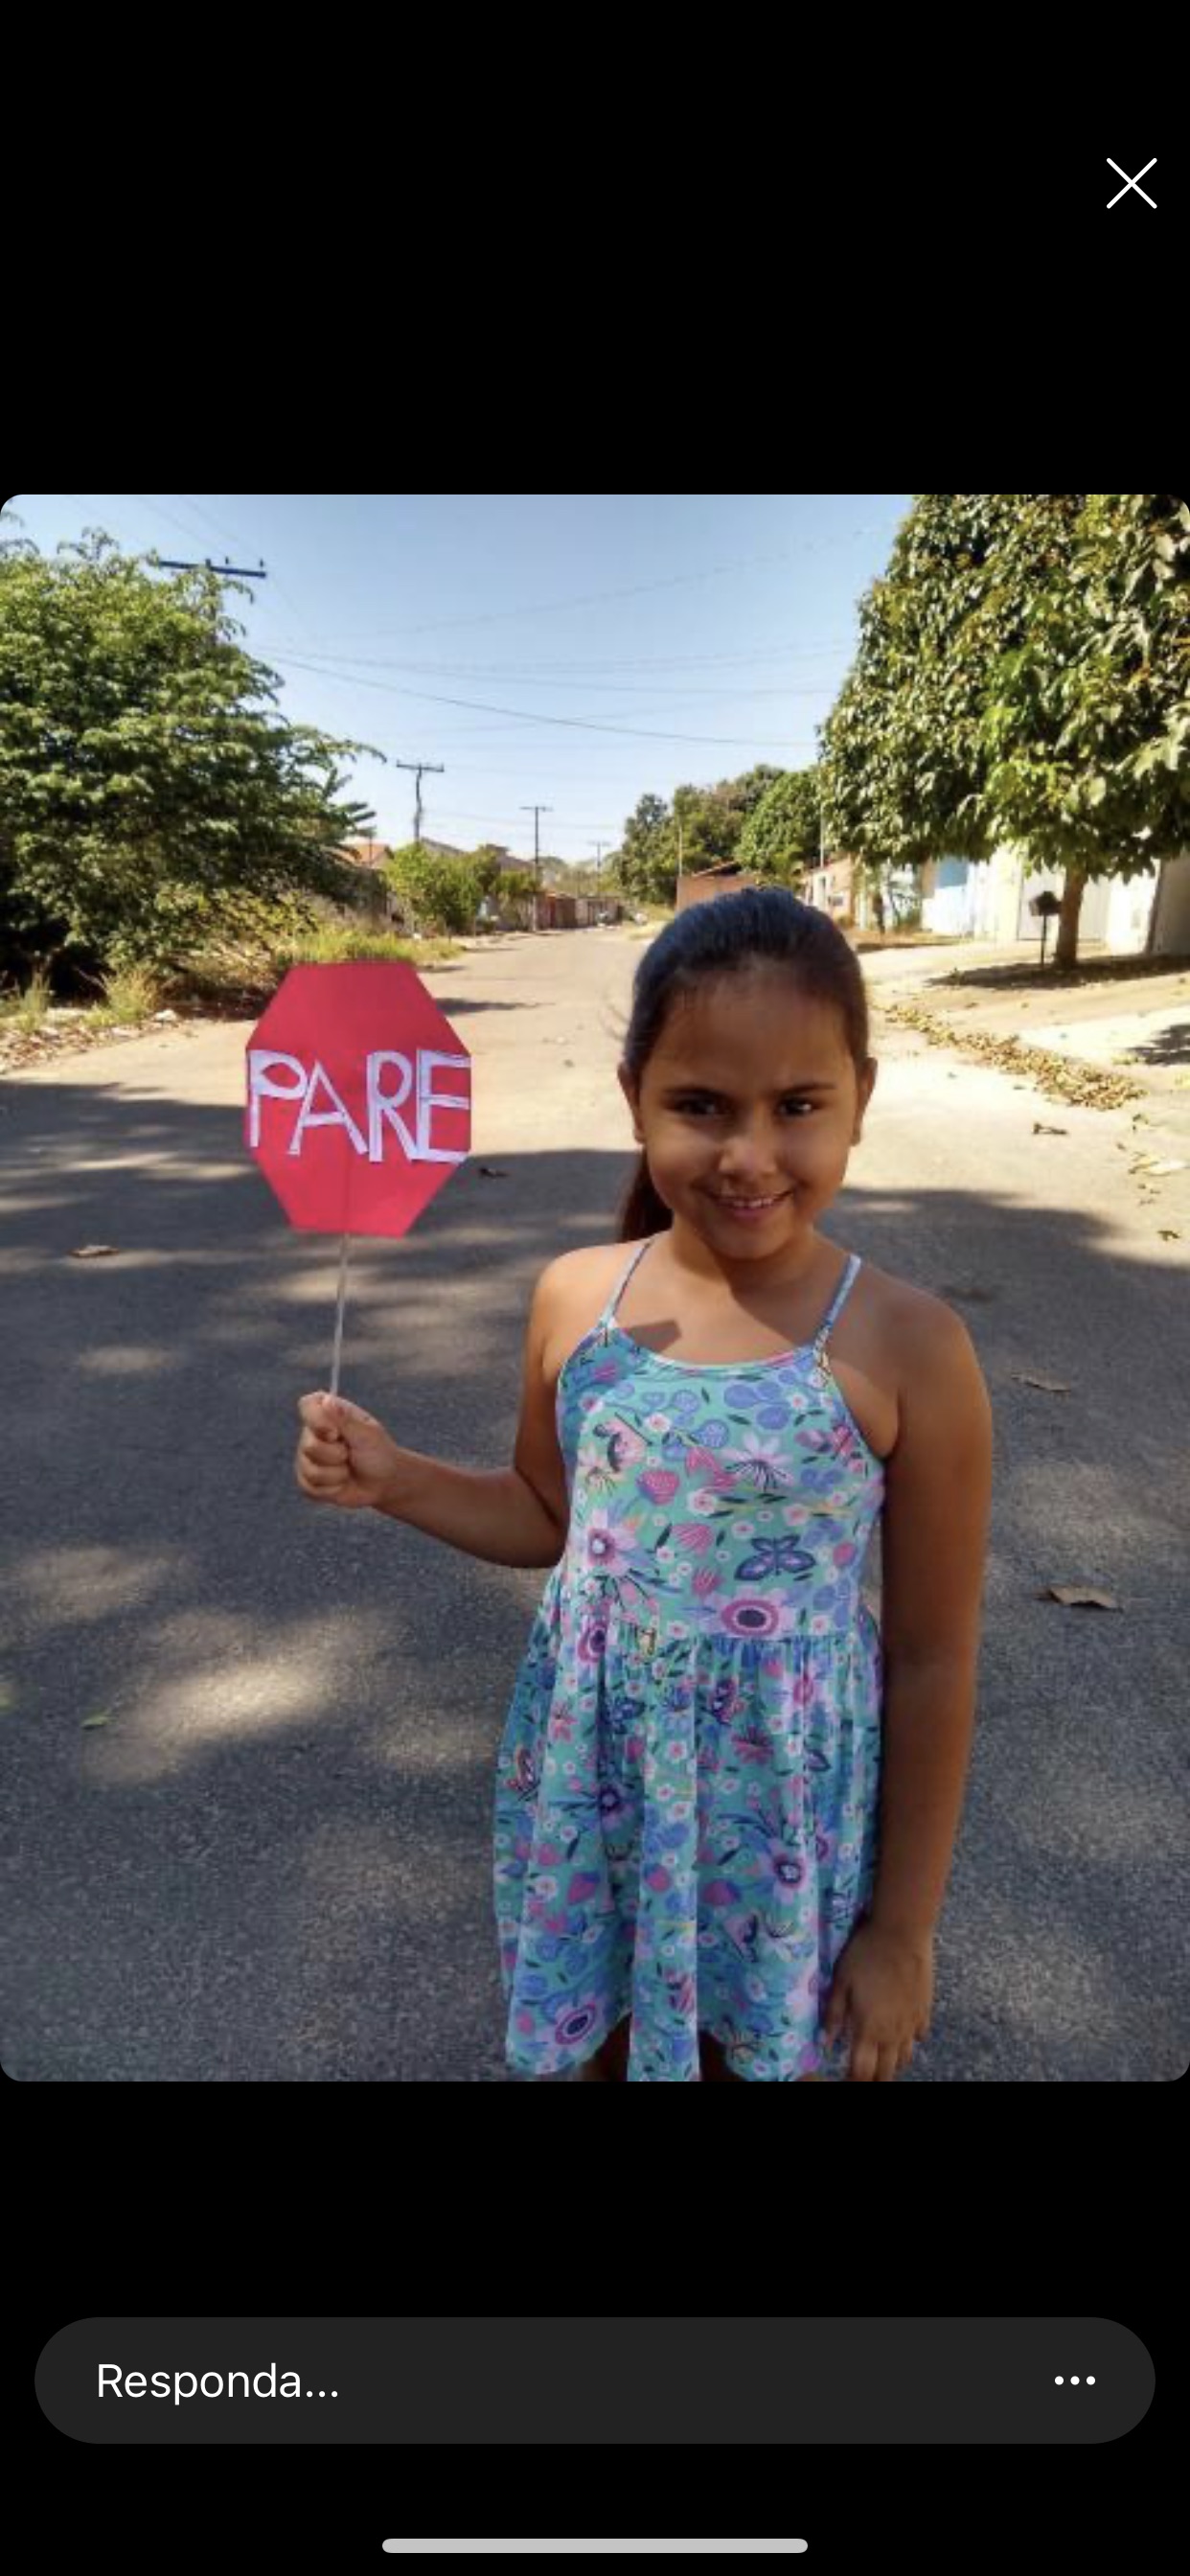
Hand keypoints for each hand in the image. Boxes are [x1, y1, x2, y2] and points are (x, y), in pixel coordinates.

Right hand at [295, 1391, 402, 1511]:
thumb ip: (345, 1420)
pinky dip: (332, 1489)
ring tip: (348, 1469)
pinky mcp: (306, 1480)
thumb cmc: (378, 1453)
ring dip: (337, 1474)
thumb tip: (327, 1400)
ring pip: (309, 1470)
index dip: (316, 1420)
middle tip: (351, 1454)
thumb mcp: (367, 1435)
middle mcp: (313, 1433)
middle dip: (335, 1456)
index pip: (307, 1406)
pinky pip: (310, 1487)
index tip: (335, 1433)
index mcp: (328, 1413)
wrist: (383, 1482)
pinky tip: (342, 1483)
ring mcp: (306, 1457)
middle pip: (308, 1444)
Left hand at [820, 1920, 933, 2081]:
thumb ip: (834, 2014)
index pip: (861, 2071)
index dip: (852, 2078)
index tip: (844, 2076)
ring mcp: (912, 2024)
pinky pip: (919, 2037)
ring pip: (905, 2058)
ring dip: (891, 2061)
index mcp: (868, 2029)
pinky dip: (909, 2040)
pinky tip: (901, 2030)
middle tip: (862, 2069)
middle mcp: (892, 2034)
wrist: (902, 1933)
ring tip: (880, 2054)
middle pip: (886, 2072)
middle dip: (872, 2076)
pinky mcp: (925, 2011)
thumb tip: (826, 2041)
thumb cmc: (865, 1954)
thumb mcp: (841, 1981)